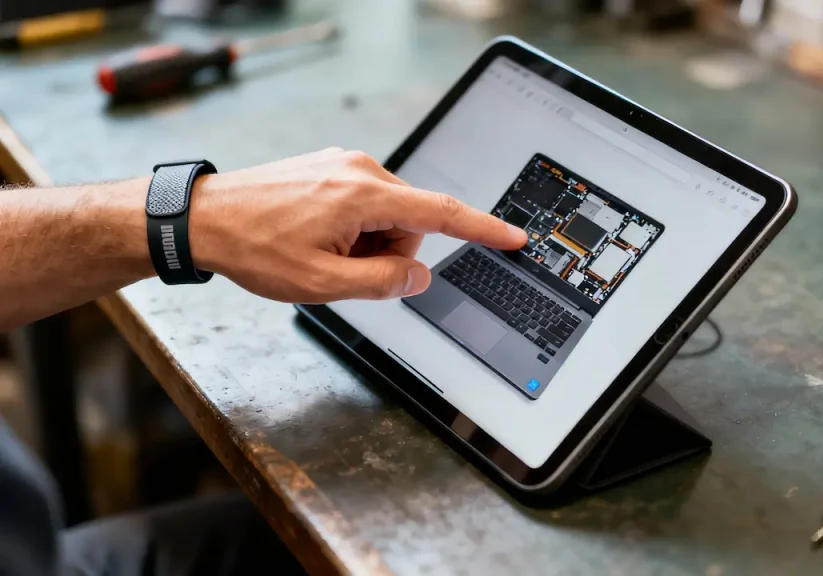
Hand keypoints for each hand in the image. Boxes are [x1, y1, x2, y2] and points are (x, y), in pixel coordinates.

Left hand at [190, 148, 526, 301]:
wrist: (202, 218)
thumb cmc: (253, 246)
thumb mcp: (322, 283)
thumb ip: (382, 282)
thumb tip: (418, 275)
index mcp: (363, 194)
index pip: (441, 213)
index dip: (483, 229)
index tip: (513, 237)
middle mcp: (360, 168)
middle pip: (410, 223)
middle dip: (388, 254)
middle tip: (340, 269)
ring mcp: (343, 164)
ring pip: (387, 216)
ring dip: (367, 243)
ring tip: (320, 252)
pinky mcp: (330, 167)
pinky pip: (364, 204)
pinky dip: (352, 229)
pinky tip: (315, 237)